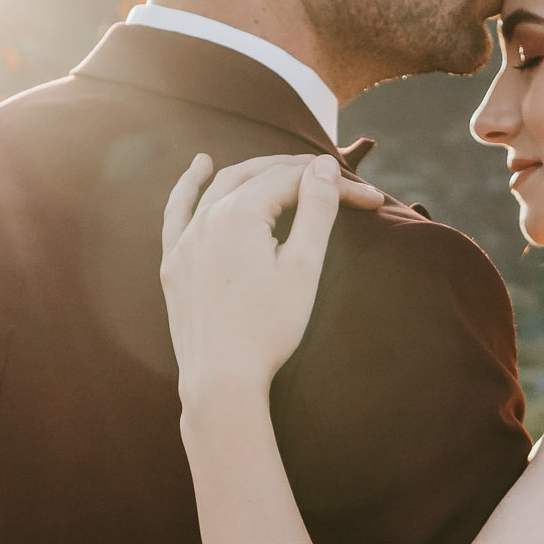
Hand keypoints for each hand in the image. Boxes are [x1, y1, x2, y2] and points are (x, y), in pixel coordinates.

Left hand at [161, 152, 382, 411]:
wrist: (222, 379)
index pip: (293, 181)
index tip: (369, 199)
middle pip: (257, 175)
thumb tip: (323, 166)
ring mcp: (186, 240)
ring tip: (282, 163)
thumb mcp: (304, 267)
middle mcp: (208, 218)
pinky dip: (190, 184)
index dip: (334, 185)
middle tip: (333, 176)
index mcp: (241, 214)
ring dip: (253, 170)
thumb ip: (316, 210)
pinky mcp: (174, 262)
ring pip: (221, 186)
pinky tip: (200, 165)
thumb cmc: (269, 328)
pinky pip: (179, 211)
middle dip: (297, 171)